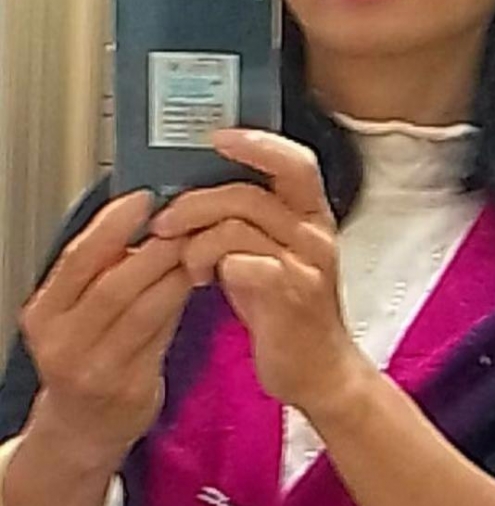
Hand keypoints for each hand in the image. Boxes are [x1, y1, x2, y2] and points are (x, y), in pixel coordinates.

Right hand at [19, 191, 192, 461]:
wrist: (83, 426)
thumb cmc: (89, 352)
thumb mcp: (78, 309)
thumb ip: (105, 267)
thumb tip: (148, 213)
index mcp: (45, 313)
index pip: (78, 260)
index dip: (112, 224)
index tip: (144, 197)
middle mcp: (62, 344)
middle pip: (114, 285)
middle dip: (157, 249)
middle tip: (188, 222)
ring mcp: (95, 371)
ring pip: (144, 310)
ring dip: (177, 273)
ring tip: (199, 248)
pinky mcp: (130, 389)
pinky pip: (163, 335)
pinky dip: (181, 302)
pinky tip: (198, 281)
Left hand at [149, 130, 372, 417]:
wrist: (318, 368)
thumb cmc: (286, 307)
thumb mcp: (273, 251)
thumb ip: (247, 219)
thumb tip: (197, 190)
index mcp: (312, 214)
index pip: (295, 162)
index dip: (258, 143)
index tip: (218, 137)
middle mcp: (315, 233)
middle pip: (249, 193)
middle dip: (196, 202)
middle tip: (166, 220)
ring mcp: (306, 264)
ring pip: (237, 226)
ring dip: (196, 241)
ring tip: (186, 262)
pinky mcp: (292, 297)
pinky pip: (240, 265)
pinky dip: (212, 267)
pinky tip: (202, 281)